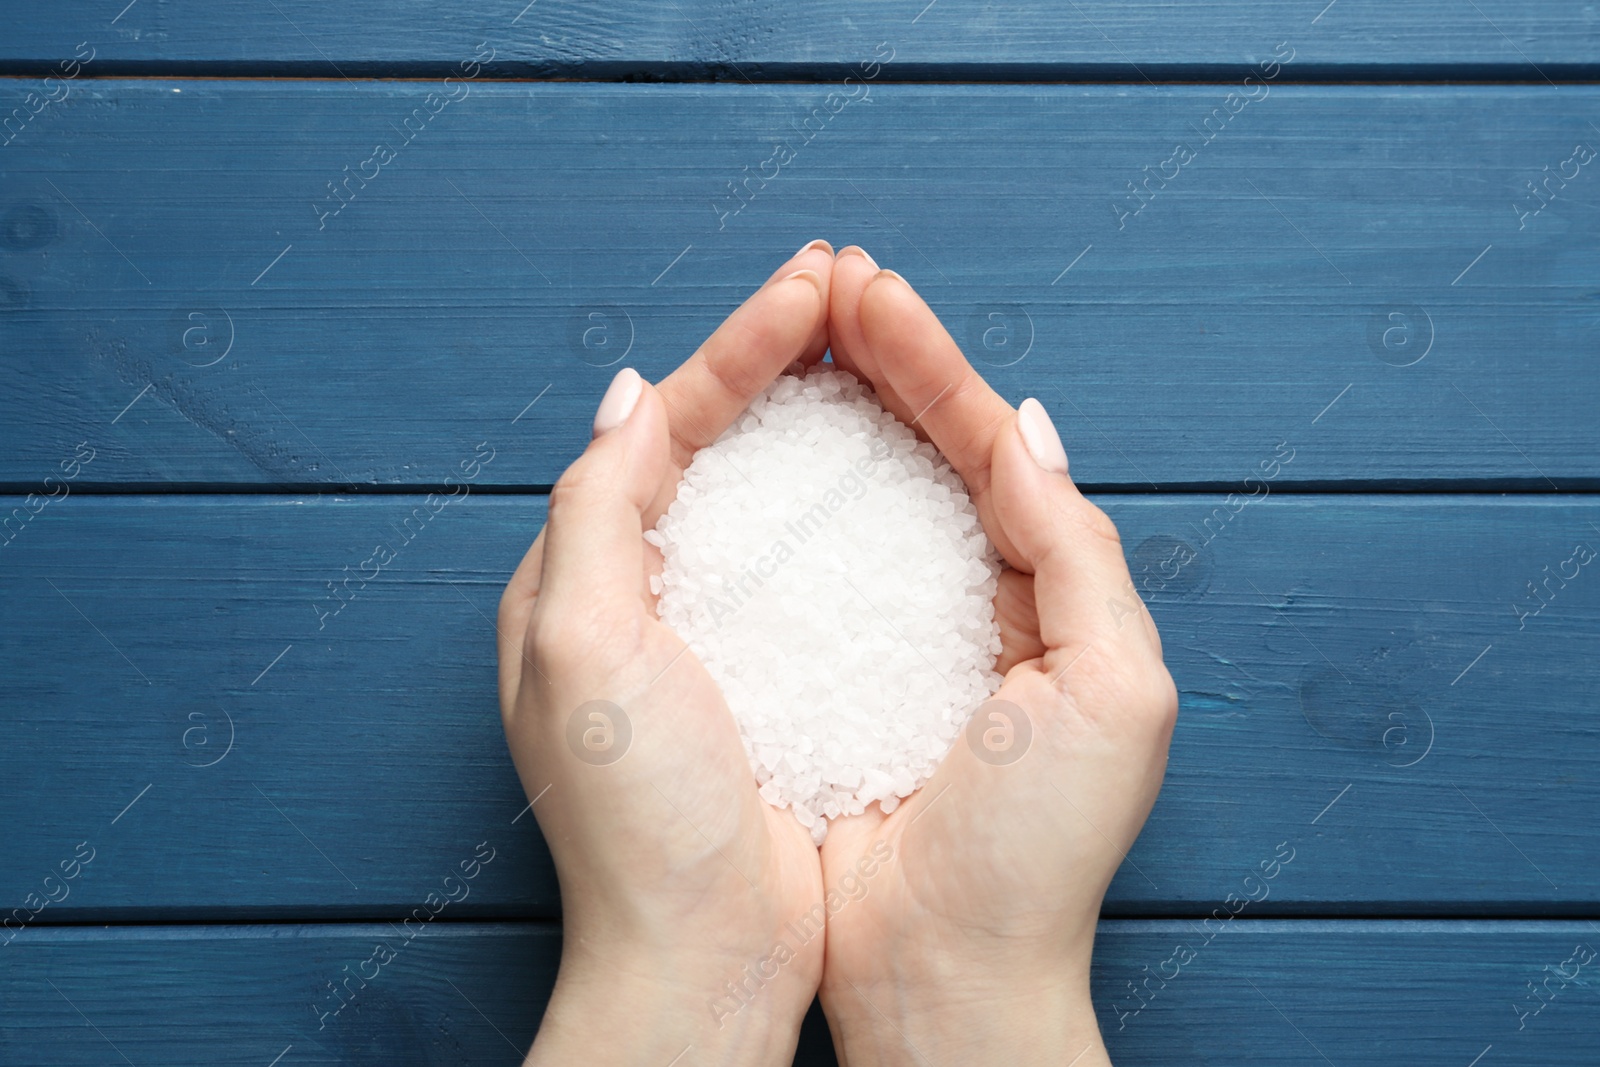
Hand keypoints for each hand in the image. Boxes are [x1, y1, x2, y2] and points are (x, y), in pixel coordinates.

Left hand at [496, 241, 837, 1065]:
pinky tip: (881, 474)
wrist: (702, 957)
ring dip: (807, 418)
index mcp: (576, 579)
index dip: (737, 349)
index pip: (659, 428)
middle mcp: (629, 597)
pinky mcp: (761, 678)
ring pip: (753, 493)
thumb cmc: (638, 820)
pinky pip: (795, 561)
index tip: (814, 287)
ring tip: (869, 354)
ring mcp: (697, 638)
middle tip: (847, 291)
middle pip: (707, 445)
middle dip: (773, 361)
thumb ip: (593, 513)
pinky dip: (833, 502)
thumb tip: (631, 396)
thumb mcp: (583, 650)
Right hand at [815, 250, 1178, 1064]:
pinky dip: (792, 499)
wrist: (949, 973)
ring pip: (870, 493)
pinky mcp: (837, 676)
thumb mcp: (1113, 687)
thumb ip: (1079, 549)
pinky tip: (758, 454)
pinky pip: (816, 565)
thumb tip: (1028, 427)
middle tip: (823, 280)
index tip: (867, 292)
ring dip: (835, 409)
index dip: (932, 364)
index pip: (990, 447)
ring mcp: (903, 635)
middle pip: (928, 450)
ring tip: (792, 333)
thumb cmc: (1040, 851)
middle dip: (882, 360)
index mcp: (1055, 595)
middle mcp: (981, 601)